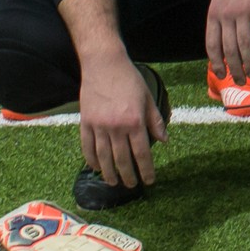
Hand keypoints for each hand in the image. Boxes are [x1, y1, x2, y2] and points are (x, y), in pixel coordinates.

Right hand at [77, 56, 163, 190]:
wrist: (104, 64)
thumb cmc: (129, 79)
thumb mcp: (148, 98)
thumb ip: (155, 120)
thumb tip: (164, 141)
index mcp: (134, 121)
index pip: (142, 152)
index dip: (146, 169)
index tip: (150, 180)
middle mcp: (116, 127)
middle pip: (122, 159)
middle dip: (128, 175)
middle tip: (132, 186)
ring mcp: (98, 126)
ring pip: (103, 157)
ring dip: (109, 173)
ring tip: (114, 182)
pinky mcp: (85, 123)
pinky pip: (87, 147)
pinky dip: (92, 160)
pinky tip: (96, 168)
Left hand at [205, 0, 249, 83]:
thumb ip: (220, 19)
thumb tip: (223, 43)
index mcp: (213, 14)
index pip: (211, 45)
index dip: (216, 63)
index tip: (222, 75)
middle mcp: (226, 15)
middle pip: (229, 49)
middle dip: (235, 69)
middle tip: (242, 81)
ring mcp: (243, 11)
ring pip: (245, 45)